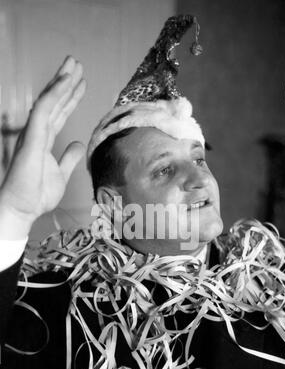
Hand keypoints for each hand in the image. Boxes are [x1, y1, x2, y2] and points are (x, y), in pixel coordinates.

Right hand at [0, 56, 85, 238]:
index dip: (70, 97)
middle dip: (66, 82)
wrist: (23, 208)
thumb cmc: (36, 194)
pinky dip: (55, 94)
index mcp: (44, 139)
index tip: (81, 83)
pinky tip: (65, 81)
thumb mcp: (61, 173)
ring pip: (49, 100)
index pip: (59, 113)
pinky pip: (44, 110)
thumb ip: (69, 158)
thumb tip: (78, 144)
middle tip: (76, 63)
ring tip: (73, 64)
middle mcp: (38, 132)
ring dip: (62, 81)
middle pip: (54, 102)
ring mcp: (34, 133)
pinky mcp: (32, 138)